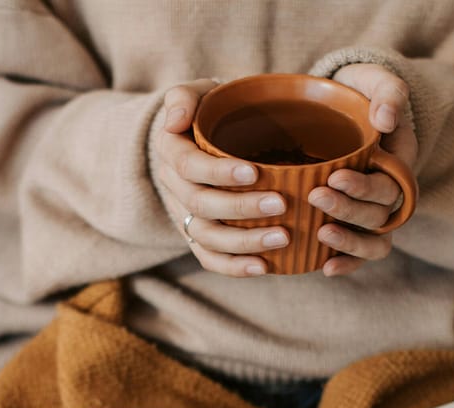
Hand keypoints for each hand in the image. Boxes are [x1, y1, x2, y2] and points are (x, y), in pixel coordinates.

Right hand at [155, 79, 290, 276]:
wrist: (208, 138)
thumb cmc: (212, 112)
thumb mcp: (199, 93)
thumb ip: (185, 97)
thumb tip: (174, 120)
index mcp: (172, 151)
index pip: (189, 165)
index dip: (218, 172)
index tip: (254, 172)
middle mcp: (175, 187)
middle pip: (201, 204)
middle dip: (240, 207)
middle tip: (280, 204)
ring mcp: (186, 215)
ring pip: (207, 237)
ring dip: (243, 241)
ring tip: (282, 237)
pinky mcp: (199, 237)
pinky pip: (211, 259)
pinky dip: (235, 267)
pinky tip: (264, 267)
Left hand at [311, 64, 418, 276]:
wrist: (341, 108)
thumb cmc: (358, 92)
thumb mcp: (375, 81)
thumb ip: (388, 92)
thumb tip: (387, 119)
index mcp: (400, 162)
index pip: (390, 184)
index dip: (364, 187)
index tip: (335, 176)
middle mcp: (390, 192)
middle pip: (379, 214)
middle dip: (348, 209)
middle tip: (316, 196)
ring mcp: (372, 211)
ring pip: (374, 240)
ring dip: (350, 242)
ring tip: (321, 234)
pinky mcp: (353, 224)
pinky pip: (359, 253)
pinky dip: (347, 263)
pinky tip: (325, 268)